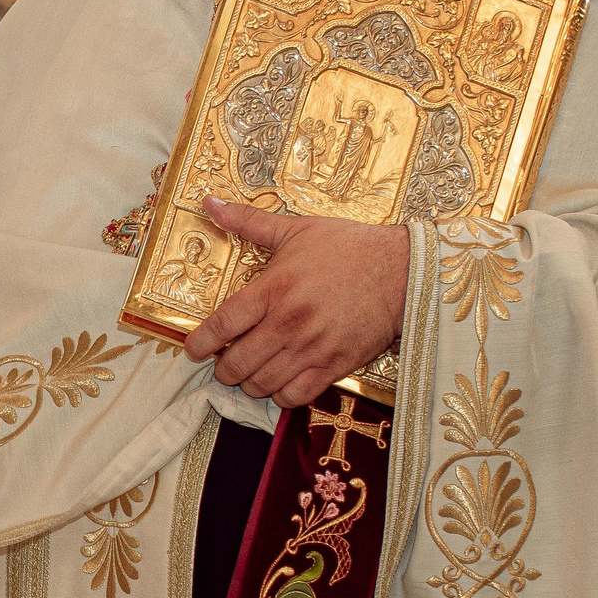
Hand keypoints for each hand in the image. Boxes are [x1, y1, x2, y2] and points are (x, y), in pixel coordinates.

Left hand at [183, 197, 409, 407]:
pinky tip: (280, 383)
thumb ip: (249, 222)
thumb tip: (210, 202)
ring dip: (249, 383)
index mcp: (275, 288)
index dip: (200, 343)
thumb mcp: (297, 228)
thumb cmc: (350, 248)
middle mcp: (289, 322)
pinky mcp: (335, 364)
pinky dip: (281, 395)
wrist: (404, 271)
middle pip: (237, 362)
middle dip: (223, 369)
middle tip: (225, 363)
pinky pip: (296, 395)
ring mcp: (312, 347)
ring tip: (250, 373)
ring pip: (262, 383)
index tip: (192, 351)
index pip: (223, 324)